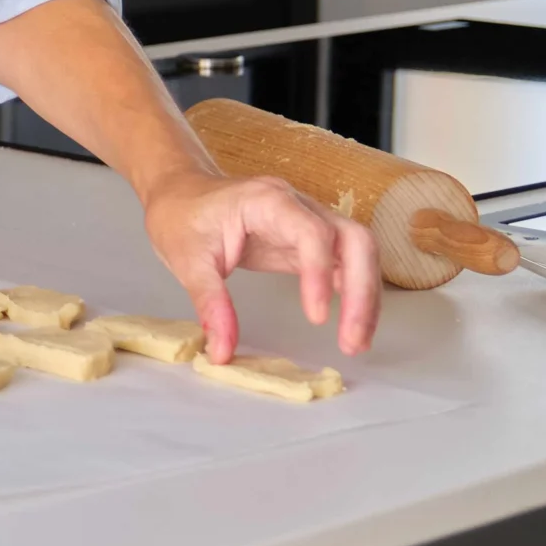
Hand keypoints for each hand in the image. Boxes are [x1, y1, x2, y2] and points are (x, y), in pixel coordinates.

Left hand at [140, 168, 381, 362]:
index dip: (320, 273)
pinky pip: (345, 264)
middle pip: (354, 239)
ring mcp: (309, 222)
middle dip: (362, 290)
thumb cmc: (181, 218)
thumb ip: (209, 303)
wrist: (179, 193)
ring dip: (365, 296)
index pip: (312, 232)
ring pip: (358, 252)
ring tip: (356, 342)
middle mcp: (298, 206)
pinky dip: (353, 294)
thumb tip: (221, 352)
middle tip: (352, 341)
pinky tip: (352, 326)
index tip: (315, 318)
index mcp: (267, 201)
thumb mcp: (186, 260)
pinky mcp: (309, 242)